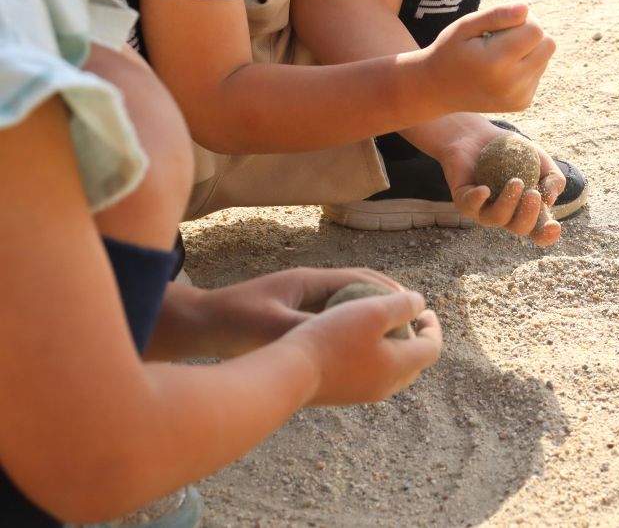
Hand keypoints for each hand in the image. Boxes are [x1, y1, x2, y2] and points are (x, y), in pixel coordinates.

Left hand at [193, 267, 403, 358]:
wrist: (198, 325)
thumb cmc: (230, 323)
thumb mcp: (269, 327)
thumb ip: (303, 329)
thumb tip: (340, 333)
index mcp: (308, 281)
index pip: (359, 279)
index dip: (389, 291)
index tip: (414, 304)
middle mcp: (309, 285)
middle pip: (360, 285)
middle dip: (390, 297)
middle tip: (416, 316)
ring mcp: (303, 298)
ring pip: (349, 299)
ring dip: (375, 309)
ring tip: (399, 329)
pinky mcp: (296, 314)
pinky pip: (335, 314)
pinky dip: (356, 322)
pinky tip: (364, 343)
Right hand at [282, 290, 441, 404]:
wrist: (289, 374)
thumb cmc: (332, 338)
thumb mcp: (372, 310)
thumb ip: (402, 305)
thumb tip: (420, 304)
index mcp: (399, 366)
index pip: (431, 348)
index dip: (433, 327)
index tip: (426, 310)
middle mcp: (386, 386)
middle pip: (415, 364)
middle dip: (418, 342)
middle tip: (410, 321)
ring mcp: (364, 394)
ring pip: (393, 373)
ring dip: (396, 351)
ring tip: (385, 330)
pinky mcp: (343, 395)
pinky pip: (371, 376)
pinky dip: (376, 359)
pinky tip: (357, 343)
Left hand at [409, 115, 564, 246]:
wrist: (479, 135)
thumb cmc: (513, 151)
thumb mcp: (541, 160)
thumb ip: (554, 178)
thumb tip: (548, 199)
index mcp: (526, 210)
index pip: (539, 231)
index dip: (547, 235)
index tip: (554, 226)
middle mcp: (505, 215)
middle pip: (519, 228)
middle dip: (529, 215)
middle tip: (532, 193)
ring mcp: (483, 210)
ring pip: (496, 219)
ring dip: (508, 204)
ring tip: (516, 182)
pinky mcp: (464, 200)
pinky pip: (470, 205)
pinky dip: (478, 199)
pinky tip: (485, 190)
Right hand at [419, 4, 556, 113]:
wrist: (438, 90)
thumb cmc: (451, 51)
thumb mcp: (465, 26)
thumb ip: (496, 15)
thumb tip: (526, 8)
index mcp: (496, 63)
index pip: (536, 30)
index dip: (522, 20)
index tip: (501, 24)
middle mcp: (511, 84)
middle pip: (548, 44)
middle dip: (531, 33)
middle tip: (504, 35)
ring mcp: (519, 97)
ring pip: (546, 58)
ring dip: (528, 50)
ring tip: (500, 54)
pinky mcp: (522, 103)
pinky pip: (538, 73)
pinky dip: (525, 66)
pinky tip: (502, 69)